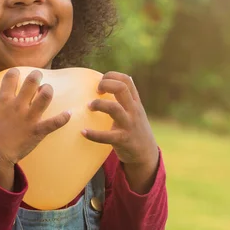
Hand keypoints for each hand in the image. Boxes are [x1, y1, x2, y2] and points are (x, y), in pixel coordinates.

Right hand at [0, 68, 70, 188]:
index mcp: (4, 101)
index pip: (11, 77)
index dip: (15, 72)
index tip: (17, 73)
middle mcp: (18, 106)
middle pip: (32, 81)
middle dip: (37, 75)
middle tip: (38, 76)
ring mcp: (29, 117)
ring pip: (45, 96)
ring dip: (48, 90)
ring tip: (47, 90)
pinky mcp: (38, 130)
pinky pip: (54, 122)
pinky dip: (63, 118)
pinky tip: (69, 113)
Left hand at [82, 72, 158, 193]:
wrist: (146, 153)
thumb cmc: (136, 128)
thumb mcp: (136, 110)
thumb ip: (129, 97)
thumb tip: (123, 78)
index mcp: (135, 102)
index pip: (126, 80)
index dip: (112, 76)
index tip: (101, 80)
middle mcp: (134, 110)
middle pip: (122, 88)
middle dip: (106, 85)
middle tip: (96, 91)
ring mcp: (129, 125)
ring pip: (114, 108)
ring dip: (99, 104)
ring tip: (89, 106)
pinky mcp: (123, 140)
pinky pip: (107, 136)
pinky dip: (93, 134)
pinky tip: (83, 132)